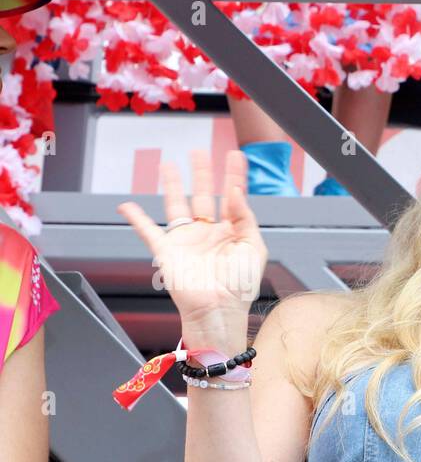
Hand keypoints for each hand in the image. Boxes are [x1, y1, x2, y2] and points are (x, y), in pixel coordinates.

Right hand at [117, 150, 267, 348]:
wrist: (217, 310)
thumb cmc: (239, 286)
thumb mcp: (253, 249)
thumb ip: (246, 218)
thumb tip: (235, 191)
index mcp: (231, 234)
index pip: (232, 198)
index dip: (233, 176)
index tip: (235, 155)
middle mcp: (208, 234)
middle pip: (203, 196)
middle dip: (202, 173)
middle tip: (199, 151)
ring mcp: (187, 241)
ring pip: (177, 206)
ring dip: (172, 185)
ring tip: (169, 164)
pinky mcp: (167, 251)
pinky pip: (148, 231)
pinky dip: (136, 218)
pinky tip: (127, 205)